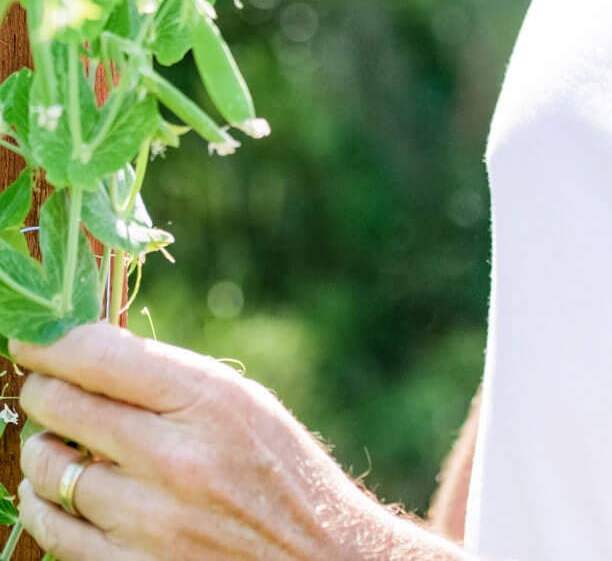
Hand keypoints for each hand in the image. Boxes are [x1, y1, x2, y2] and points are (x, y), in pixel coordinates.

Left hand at [8, 320, 393, 559]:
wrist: (313, 554)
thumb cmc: (278, 468)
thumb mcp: (243, 403)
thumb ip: (172, 380)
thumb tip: (89, 357)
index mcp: (210, 402)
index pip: (101, 358)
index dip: (52, 342)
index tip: (32, 337)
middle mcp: (174, 459)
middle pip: (63, 408)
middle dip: (42, 389)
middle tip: (41, 386)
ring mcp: (147, 521)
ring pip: (49, 471)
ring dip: (40, 451)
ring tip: (53, 444)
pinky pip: (54, 531)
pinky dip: (43, 505)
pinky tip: (53, 492)